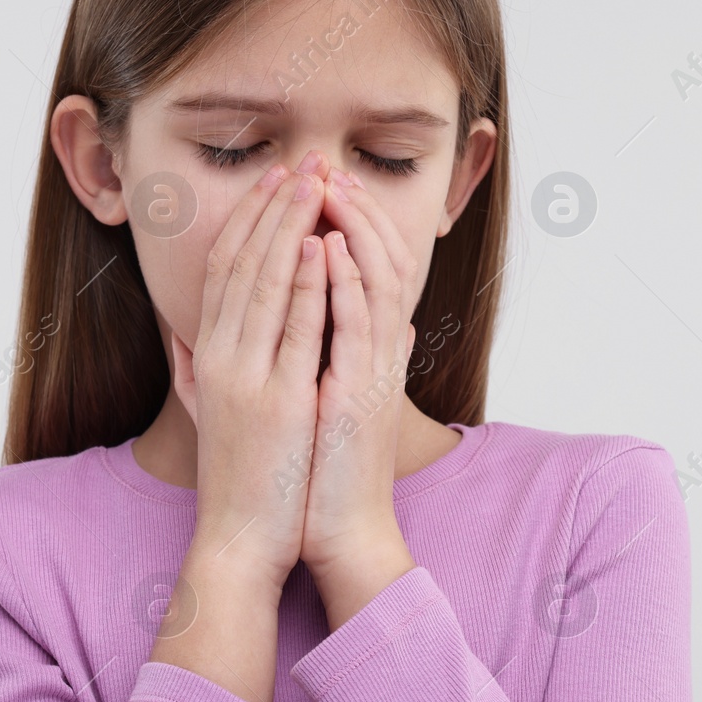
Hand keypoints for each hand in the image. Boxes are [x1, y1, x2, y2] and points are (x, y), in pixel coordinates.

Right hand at [172, 157, 332, 601]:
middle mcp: (220, 358)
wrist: (240, 539)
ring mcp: (249, 378)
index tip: (273, 181)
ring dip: (292, 227)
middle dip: (273, 207)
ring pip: (269, 284)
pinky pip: (298, 330)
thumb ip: (189, 366)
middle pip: (245, 263)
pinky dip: (309, 283)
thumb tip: (177, 329)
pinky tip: (322, 245)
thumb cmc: (235, 478)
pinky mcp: (281, 402)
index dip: (249, 219)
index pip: (225, 269)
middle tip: (301, 162)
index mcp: (207, 356)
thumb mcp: (204, 412)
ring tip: (315, 183)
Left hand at [300, 170, 418, 627]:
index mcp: (370, 353)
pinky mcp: (360, 394)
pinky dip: (342, 282)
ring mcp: (374, 371)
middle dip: (353, 211)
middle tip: (326, 169)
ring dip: (352, 229)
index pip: (370, 271)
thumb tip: (376, 330)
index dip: (351, 225)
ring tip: (328, 187)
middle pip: (379, 262)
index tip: (321, 188)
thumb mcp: (334, 402)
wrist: (341, 532)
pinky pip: (356, 325)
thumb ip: (347, 357)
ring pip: (373, 281)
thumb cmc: (326, 473)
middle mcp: (380, 354)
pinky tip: (324, 246)